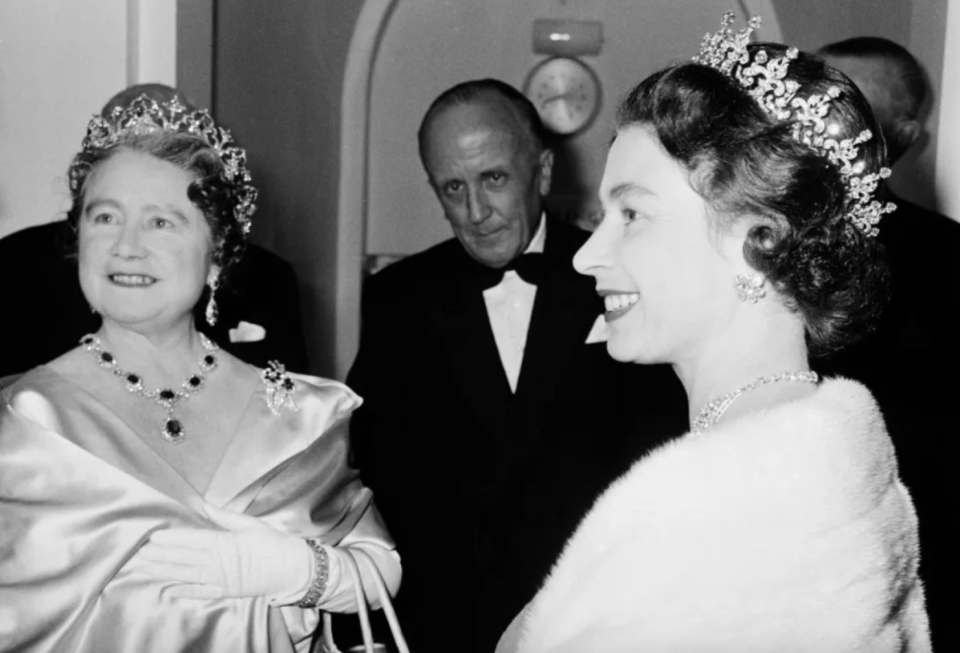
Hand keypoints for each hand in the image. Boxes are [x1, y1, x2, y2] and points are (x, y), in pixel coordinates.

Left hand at [138, 504, 313, 603]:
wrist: (293, 569)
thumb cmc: (274, 543)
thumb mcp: (251, 524)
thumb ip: (225, 517)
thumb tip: (204, 505)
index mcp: (224, 543)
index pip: (191, 540)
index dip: (171, 540)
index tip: (153, 537)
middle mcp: (218, 563)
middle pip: (184, 558)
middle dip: (161, 556)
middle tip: (140, 553)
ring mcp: (220, 580)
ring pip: (187, 575)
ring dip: (166, 572)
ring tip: (147, 569)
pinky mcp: (226, 592)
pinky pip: (201, 593)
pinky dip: (184, 592)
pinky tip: (169, 590)